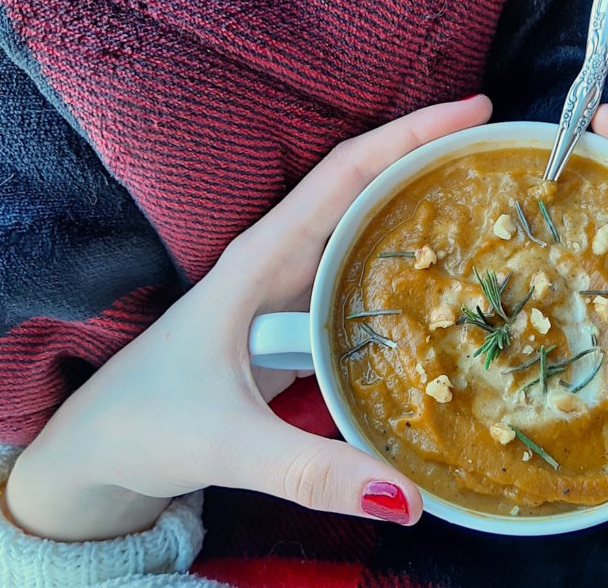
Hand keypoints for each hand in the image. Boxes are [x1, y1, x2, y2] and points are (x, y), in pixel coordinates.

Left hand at [5, 97, 493, 540]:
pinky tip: (448, 287)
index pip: (346, 174)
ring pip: (365, 230)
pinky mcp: (295, 321)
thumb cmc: (147, 425)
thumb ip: (312, 472)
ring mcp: (288, 289)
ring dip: (423, 208)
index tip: (476, 109)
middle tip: (506, 159)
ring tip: (494, 209)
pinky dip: (406, 265)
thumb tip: (413, 499)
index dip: (411, 135)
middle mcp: (280, 260)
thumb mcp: (229, 445)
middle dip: (433, 161)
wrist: (101, 445)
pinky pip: (361, 277)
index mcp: (262, 259)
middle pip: (366, 189)